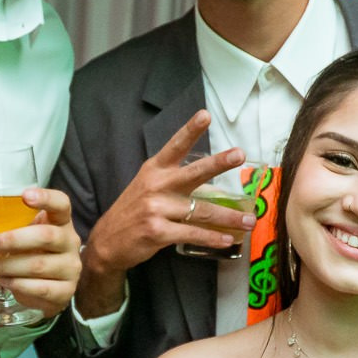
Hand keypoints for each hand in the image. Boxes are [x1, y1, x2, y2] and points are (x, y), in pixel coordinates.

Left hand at [0, 187, 81, 318]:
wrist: (48, 289)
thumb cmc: (32, 253)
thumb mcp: (26, 235)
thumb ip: (13, 225)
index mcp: (61, 222)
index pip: (61, 204)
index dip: (46, 198)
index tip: (25, 196)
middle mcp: (70, 242)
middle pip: (46, 235)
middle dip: (13, 240)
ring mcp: (71, 268)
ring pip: (39, 265)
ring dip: (7, 266)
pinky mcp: (66, 291)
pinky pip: (41, 288)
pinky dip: (18, 284)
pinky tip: (4, 281)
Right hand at [74, 111, 256, 317]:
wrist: (107, 242)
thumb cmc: (134, 211)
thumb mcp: (148, 188)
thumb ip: (175, 183)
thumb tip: (213, 186)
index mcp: (155, 170)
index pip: (175, 146)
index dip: (190, 130)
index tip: (205, 115)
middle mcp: (156, 186)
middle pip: (194, 173)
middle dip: (219, 163)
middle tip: (240, 154)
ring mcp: (156, 209)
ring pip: (202, 211)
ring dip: (229, 217)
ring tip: (249, 220)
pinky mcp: (158, 232)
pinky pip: (192, 233)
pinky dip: (212, 238)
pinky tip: (227, 240)